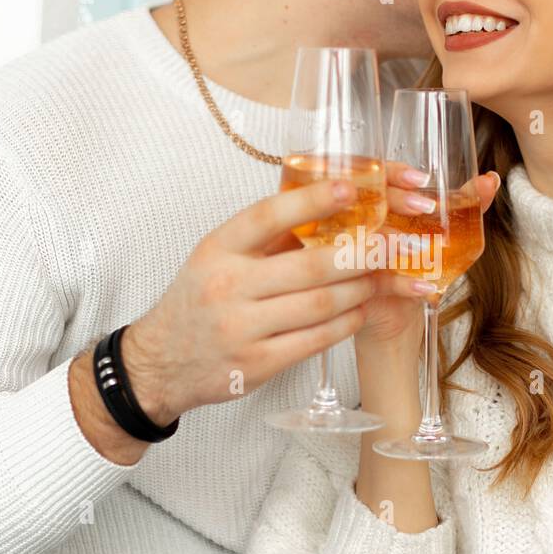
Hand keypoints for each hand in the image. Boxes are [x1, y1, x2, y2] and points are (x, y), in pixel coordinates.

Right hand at [122, 180, 376, 422]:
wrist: (161, 361)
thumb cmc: (199, 300)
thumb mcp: (218, 257)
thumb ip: (266, 239)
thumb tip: (330, 210)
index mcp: (218, 249)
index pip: (269, 216)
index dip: (313, 200)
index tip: (352, 188)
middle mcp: (227, 286)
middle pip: (310, 266)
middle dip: (360, 254)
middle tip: (390, 244)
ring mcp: (241, 329)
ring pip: (321, 305)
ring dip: (360, 290)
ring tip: (378, 278)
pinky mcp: (257, 365)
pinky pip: (316, 340)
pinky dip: (346, 323)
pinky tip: (360, 310)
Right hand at [355, 168, 501, 348]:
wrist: (399, 312)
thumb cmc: (415, 264)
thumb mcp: (439, 230)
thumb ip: (464, 204)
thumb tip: (490, 178)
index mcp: (372, 202)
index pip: (374, 174)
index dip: (393, 172)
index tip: (421, 178)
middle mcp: (355, 223)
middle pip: (365, 199)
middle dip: (397, 199)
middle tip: (426, 206)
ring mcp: (349, 254)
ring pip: (365, 239)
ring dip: (396, 241)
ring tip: (423, 248)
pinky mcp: (353, 287)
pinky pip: (375, 280)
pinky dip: (404, 284)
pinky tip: (426, 287)